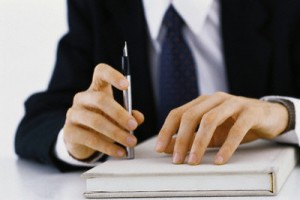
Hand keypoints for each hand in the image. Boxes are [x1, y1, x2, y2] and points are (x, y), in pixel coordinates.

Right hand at [63, 64, 143, 159]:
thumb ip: (129, 115)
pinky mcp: (69, 131)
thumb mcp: (117, 117)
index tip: (126, 85)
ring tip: (131, 142)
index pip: (101, 72)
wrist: (80, 139)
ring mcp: (73, 114)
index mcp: (95, 88)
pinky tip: (120, 152)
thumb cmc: (101, 121)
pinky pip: (90, 139)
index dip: (113, 75)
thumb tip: (138, 118)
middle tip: (133, 126)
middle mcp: (82, 98)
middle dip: (119, 114)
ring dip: (116, 133)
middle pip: (100, 99)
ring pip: (96, 121)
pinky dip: (108, 147)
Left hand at [155, 92, 288, 164]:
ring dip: (199, 143)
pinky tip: (219, 160)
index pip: (178, 113)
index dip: (167, 130)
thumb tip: (170, 148)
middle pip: (191, 116)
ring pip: (210, 120)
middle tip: (177, 160)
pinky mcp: (250, 112)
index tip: (159, 149)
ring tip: (193, 161)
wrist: (268, 116)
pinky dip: (226, 146)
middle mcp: (215, 99)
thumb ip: (192, 137)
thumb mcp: (211, 132)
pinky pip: (236, 129)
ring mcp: (233, 103)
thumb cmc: (236, 123)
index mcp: (202, 102)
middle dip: (181, 139)